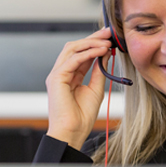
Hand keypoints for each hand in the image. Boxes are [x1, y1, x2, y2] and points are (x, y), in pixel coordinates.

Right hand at [45, 27, 112, 149]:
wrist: (72, 133)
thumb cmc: (81, 117)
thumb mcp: (95, 89)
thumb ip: (99, 72)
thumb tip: (105, 55)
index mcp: (69, 76)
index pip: (81, 53)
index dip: (94, 43)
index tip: (109, 37)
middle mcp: (61, 73)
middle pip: (75, 47)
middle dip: (92, 38)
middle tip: (108, 33)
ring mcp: (57, 74)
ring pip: (72, 49)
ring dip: (90, 43)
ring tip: (106, 41)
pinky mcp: (56, 78)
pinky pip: (72, 59)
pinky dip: (87, 53)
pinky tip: (100, 51)